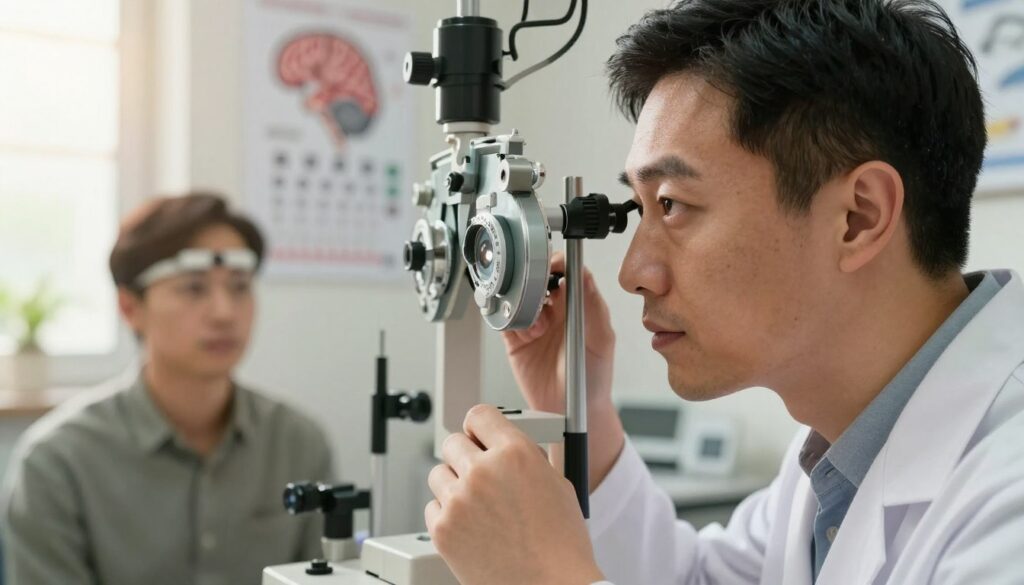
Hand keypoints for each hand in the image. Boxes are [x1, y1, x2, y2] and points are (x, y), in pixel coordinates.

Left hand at [425, 405, 604, 584]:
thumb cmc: (561, 544)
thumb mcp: (556, 484)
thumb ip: (525, 458)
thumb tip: (505, 448)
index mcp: (515, 453)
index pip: (479, 415)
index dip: (479, 426)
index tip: (478, 435)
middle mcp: (483, 471)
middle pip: (452, 442)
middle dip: (465, 456)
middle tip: (478, 474)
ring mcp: (459, 500)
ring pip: (437, 474)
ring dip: (453, 484)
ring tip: (477, 505)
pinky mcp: (443, 530)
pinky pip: (432, 508)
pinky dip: (446, 514)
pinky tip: (470, 526)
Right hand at [502, 252, 615, 414]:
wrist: (572, 412)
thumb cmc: (593, 378)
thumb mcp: (601, 340)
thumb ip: (593, 308)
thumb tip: (584, 275)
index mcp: (577, 305)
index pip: (564, 271)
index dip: (554, 263)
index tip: (549, 264)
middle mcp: (554, 311)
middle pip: (536, 279)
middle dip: (531, 280)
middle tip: (533, 290)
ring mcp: (533, 324)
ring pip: (517, 297)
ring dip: (521, 303)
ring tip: (534, 323)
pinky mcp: (515, 340)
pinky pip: (503, 320)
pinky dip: (507, 319)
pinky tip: (522, 332)